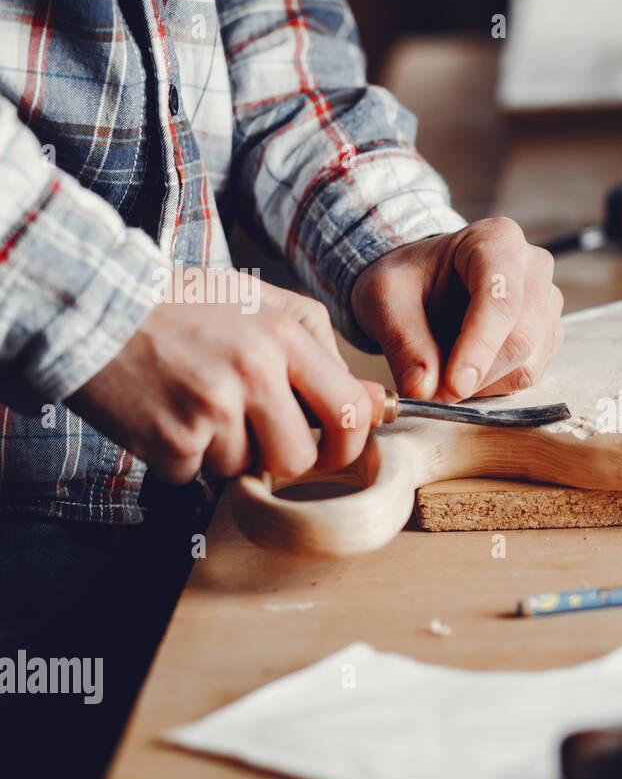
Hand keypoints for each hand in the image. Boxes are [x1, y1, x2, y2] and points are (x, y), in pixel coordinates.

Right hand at [68, 268, 374, 482]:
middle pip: (301, 458)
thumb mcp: (263, 303)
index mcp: (282, 337)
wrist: (91, 306)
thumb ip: (322, 349)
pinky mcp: (169, 443)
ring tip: (203, 405)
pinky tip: (171, 413)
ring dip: (231, 451)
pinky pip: (200, 474)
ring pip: (248, 469)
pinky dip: (189, 456)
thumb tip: (374, 403)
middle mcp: (251, 373)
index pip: (350, 411)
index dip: (351, 441)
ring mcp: (208, 411)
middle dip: (288, 457)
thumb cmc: (183, 305)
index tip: (338, 445)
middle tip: (264, 435)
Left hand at [350, 218, 563, 402]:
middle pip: (520, 338)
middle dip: (477, 373)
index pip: (500, 300)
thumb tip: (422, 390)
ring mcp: (547, 303)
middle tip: (435, 393)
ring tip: (446, 370)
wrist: (425, 285)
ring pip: (528, 364)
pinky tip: (468, 370)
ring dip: (484, 383)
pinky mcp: (548, 335)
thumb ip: (403, 341)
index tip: (454, 386)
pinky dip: (495, 386)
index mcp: (497, 241)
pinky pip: (529, 375)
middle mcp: (533, 268)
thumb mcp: (386, 299)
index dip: (479, 347)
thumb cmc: (409, 281)